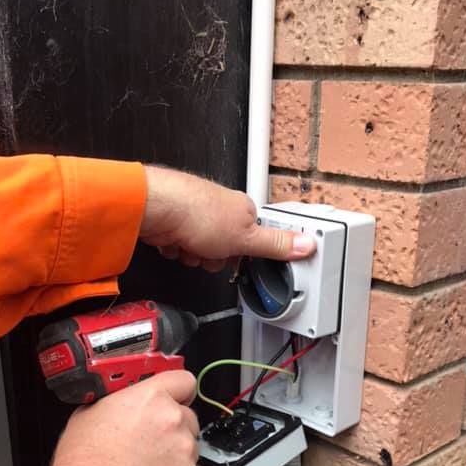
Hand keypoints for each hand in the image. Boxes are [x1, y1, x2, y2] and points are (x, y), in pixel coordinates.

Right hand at [40, 371, 199, 465]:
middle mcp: (172, 419)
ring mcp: (184, 449)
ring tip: (146, 465)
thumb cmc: (84, 464)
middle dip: (172, 426)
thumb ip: (117, 402)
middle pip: (186, 415)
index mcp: (150, 398)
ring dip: (174, 451)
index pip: (183, 380)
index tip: (174, 397)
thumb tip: (122, 403)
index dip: (177, 390)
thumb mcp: (89, 414)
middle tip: (149, 440)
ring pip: (189, 444)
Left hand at [141, 166, 316, 270]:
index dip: (243, 255)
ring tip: (190, 245)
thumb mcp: (246, 238)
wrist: (157, 207)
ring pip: (200, 250)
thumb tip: (307, 244)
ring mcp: (196, 213)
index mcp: (243, 208)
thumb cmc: (197, 213)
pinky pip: (179, 247)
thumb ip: (276, 245)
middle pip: (224, 249)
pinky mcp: (174, 221)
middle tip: (211, 252)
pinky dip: (176, 249)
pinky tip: (174, 242)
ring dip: (193, 255)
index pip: (252, 240)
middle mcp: (220, 207)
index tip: (238, 257)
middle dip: (214, 258)